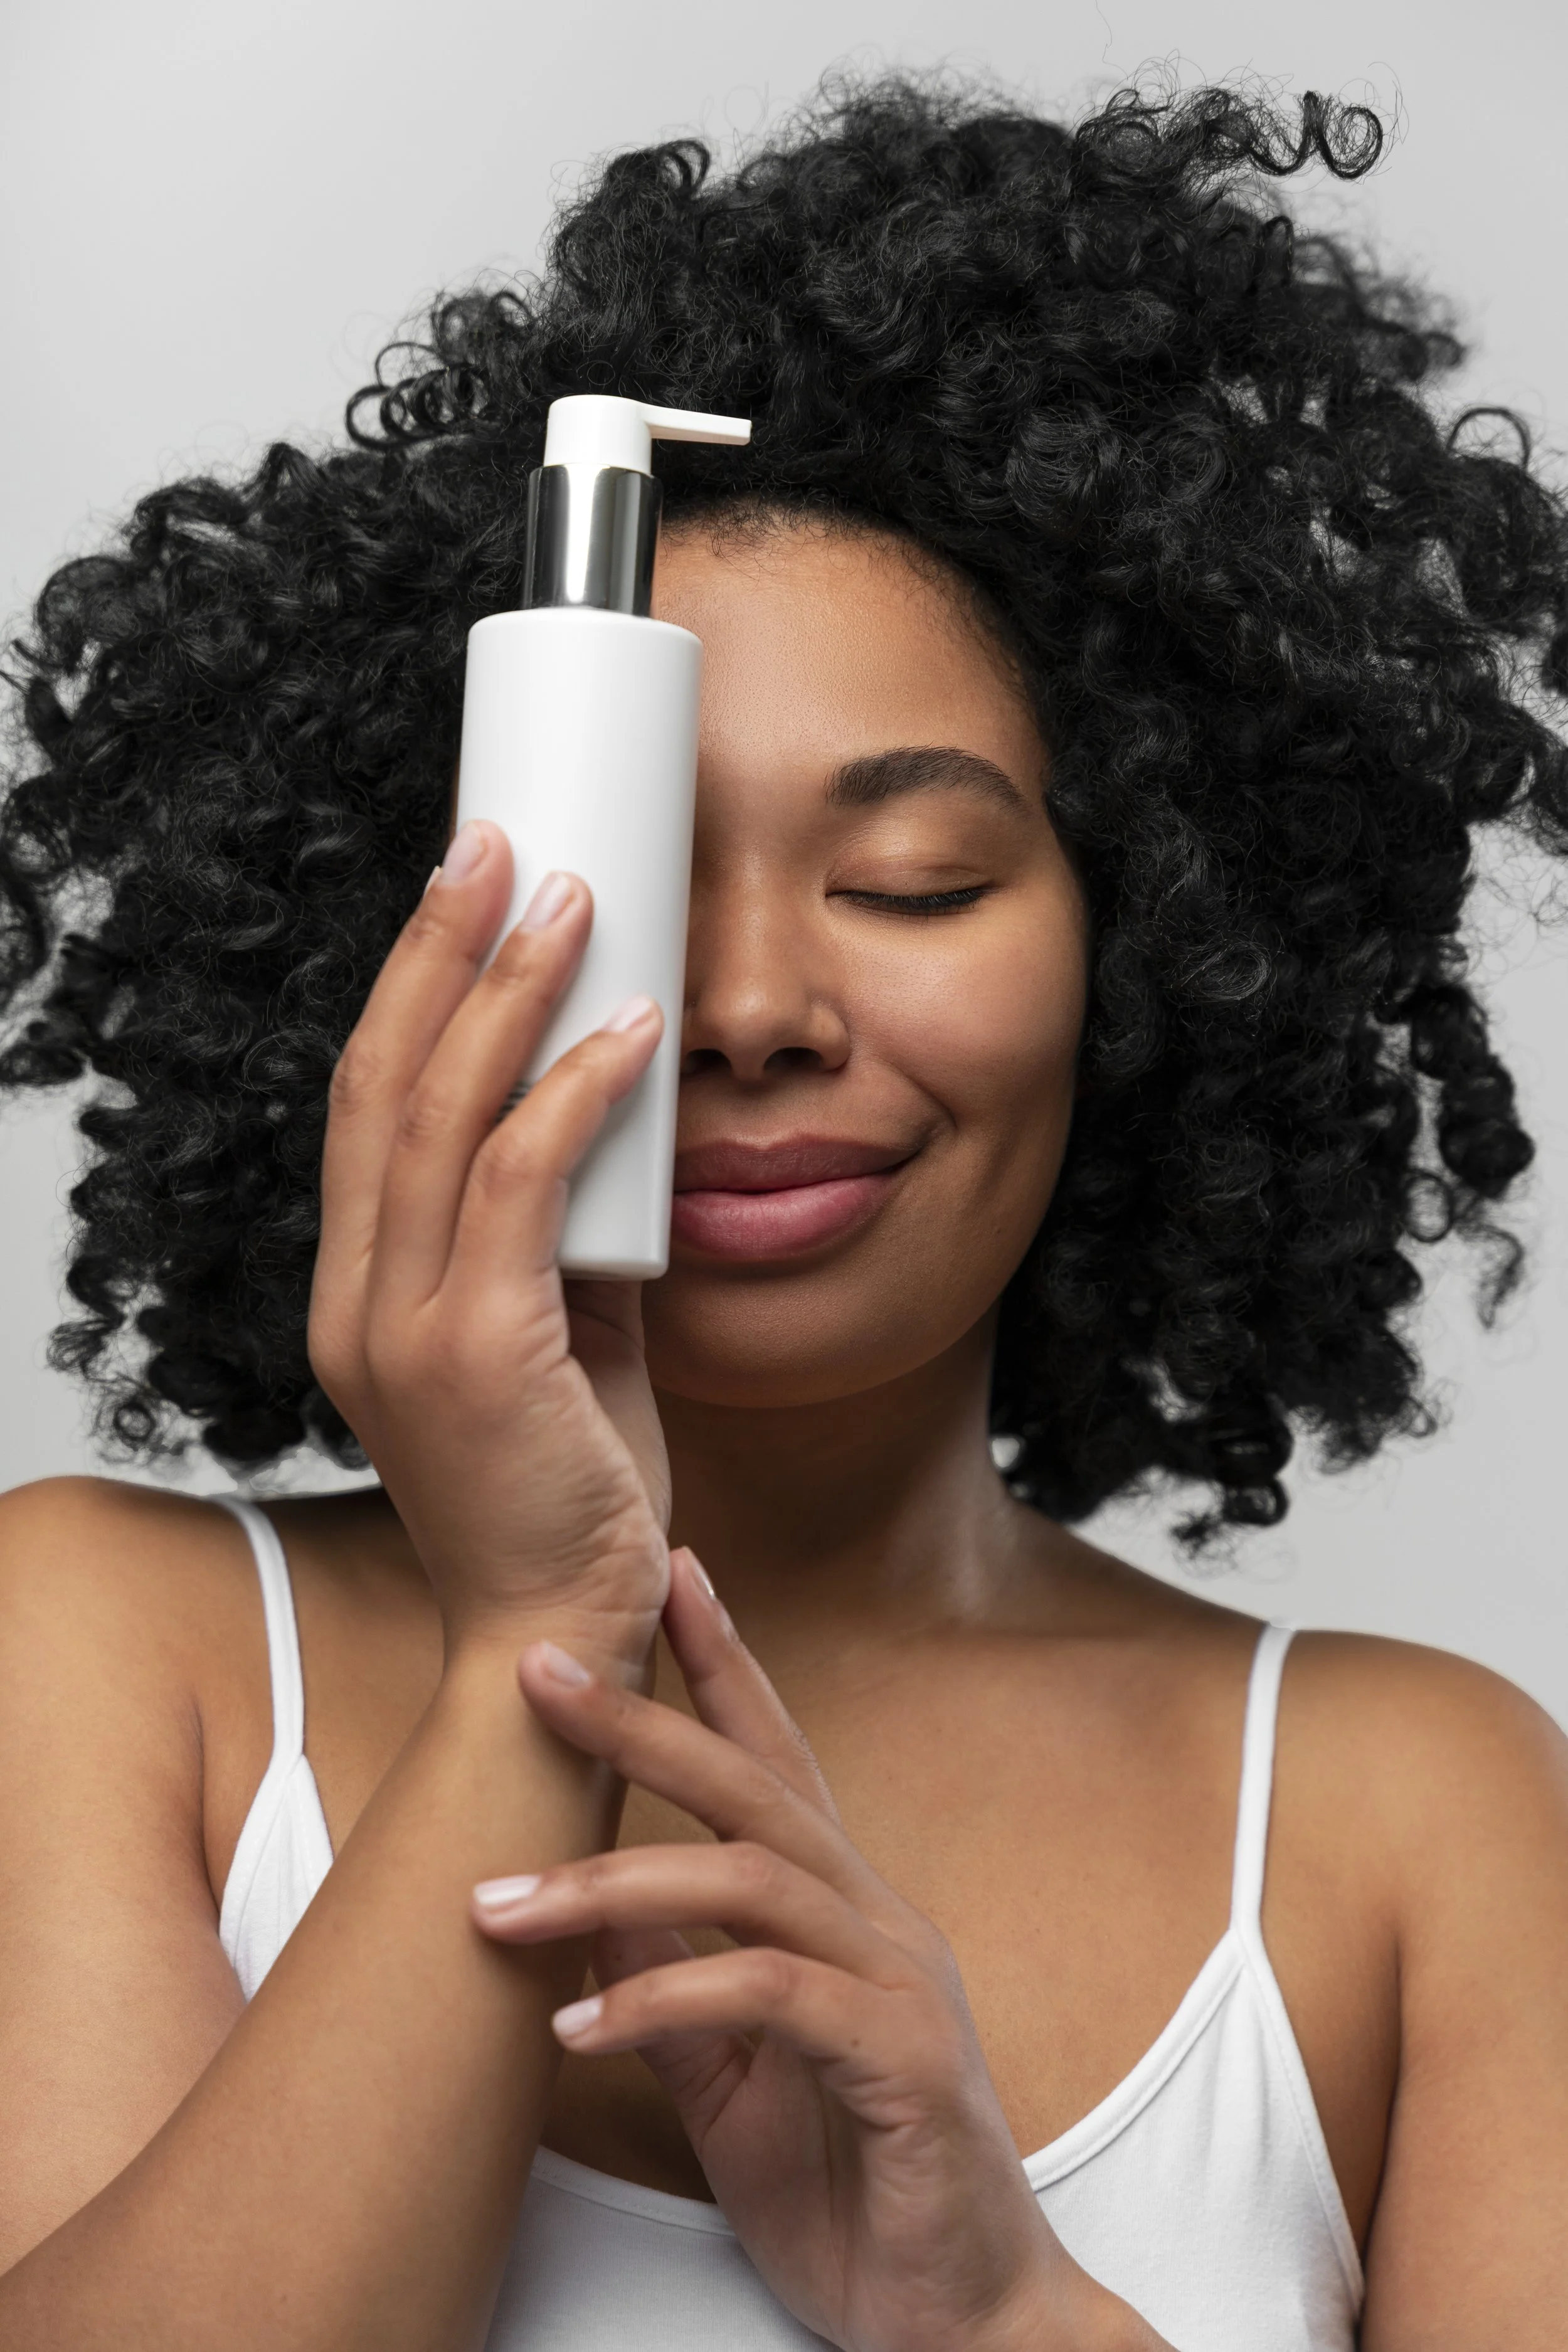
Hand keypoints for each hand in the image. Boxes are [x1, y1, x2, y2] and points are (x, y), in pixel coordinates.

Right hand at [307, 821, 671, 1659]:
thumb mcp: (557, 1345)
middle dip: (435, 949)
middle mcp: (356, 1302)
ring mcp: (401, 1330)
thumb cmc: (571, 1490)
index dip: (406, 989)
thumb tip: (617, 1136)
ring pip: (439, 1116)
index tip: (462, 895)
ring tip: (570, 897)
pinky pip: (522, 1186)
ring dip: (505, 992)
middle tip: (494, 843)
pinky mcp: (475, 1359)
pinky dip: (573, 1095)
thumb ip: (564, 1245)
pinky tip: (631, 1033)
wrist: (562, 1636)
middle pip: (382, 1084)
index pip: (366, 1109)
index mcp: (361, 1293)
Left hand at [471, 1552, 1165, 2351]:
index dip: (722, 1662)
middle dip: (644, 1719)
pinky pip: (769, 1998)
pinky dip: (665, 2001)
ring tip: (497, 1905)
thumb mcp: (728, 2080)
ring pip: (749, 1878)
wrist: (959, 2322)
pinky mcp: (899, 2057)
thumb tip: (582, 1914)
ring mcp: (896, 1981)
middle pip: (752, 1786)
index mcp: (839, 1911)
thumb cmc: (849, 2187)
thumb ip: (669, 1989)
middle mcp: (874, 1920)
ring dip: (612, 1882)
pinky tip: (576, 2031)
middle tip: (541, 1670)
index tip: (666, 1572)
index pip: (775, 1760)